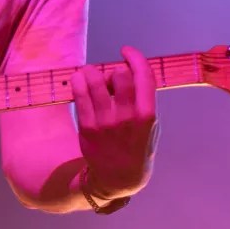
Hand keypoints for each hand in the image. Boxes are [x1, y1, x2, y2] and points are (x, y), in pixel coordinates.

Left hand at [70, 45, 158, 198]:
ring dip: (92, 71)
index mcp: (147, 115)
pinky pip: (79, 94)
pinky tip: (79, 79)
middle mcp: (127, 117)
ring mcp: (105, 122)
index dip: (135, 57)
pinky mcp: (87, 126)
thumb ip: (143, 100)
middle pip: (118, 75)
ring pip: (95, 80)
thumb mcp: (151, 126)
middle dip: (114, 70)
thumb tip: (129, 70)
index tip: (126, 50)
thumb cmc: (137, 146)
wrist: (118, 178)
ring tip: (91, 74)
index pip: (144, 76)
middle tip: (110, 77)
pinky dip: (78, 81)